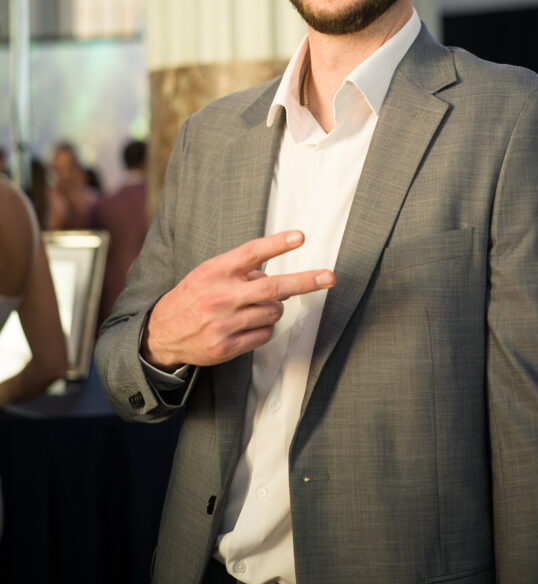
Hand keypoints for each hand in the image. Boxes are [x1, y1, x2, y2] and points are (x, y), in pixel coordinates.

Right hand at [141, 230, 334, 370]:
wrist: (162, 332)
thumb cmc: (194, 297)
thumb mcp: (209, 273)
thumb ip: (241, 272)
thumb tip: (280, 280)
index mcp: (216, 270)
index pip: (252, 253)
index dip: (278, 244)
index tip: (301, 237)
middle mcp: (222, 295)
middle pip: (274, 287)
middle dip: (306, 281)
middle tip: (329, 277)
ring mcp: (225, 322)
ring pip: (274, 312)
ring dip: (275, 308)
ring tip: (255, 307)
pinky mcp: (227, 346)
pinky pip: (265, 334)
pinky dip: (265, 327)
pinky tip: (248, 324)